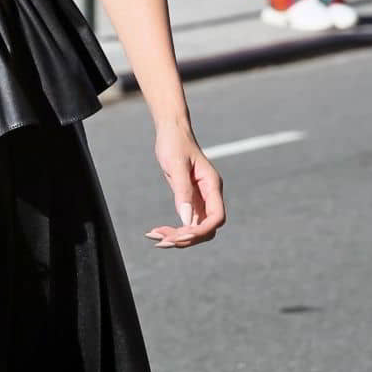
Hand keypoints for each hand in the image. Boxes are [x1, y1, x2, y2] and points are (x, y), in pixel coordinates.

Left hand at [146, 126, 225, 248]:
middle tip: (161, 240)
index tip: (181, 234)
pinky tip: (155, 232)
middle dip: (186, 238)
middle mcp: (210, 195)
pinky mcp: (190, 201)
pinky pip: (185, 222)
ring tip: (154, 237)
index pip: (217, 218)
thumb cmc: (175, 143)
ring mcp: (201, 199)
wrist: (172, 131)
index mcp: (212, 185)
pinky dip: (172, 230)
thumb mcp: (176, 166)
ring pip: (195, 228)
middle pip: (206, 229)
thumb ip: (183, 191)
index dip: (201, 230)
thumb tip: (185, 219)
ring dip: (177, 237)